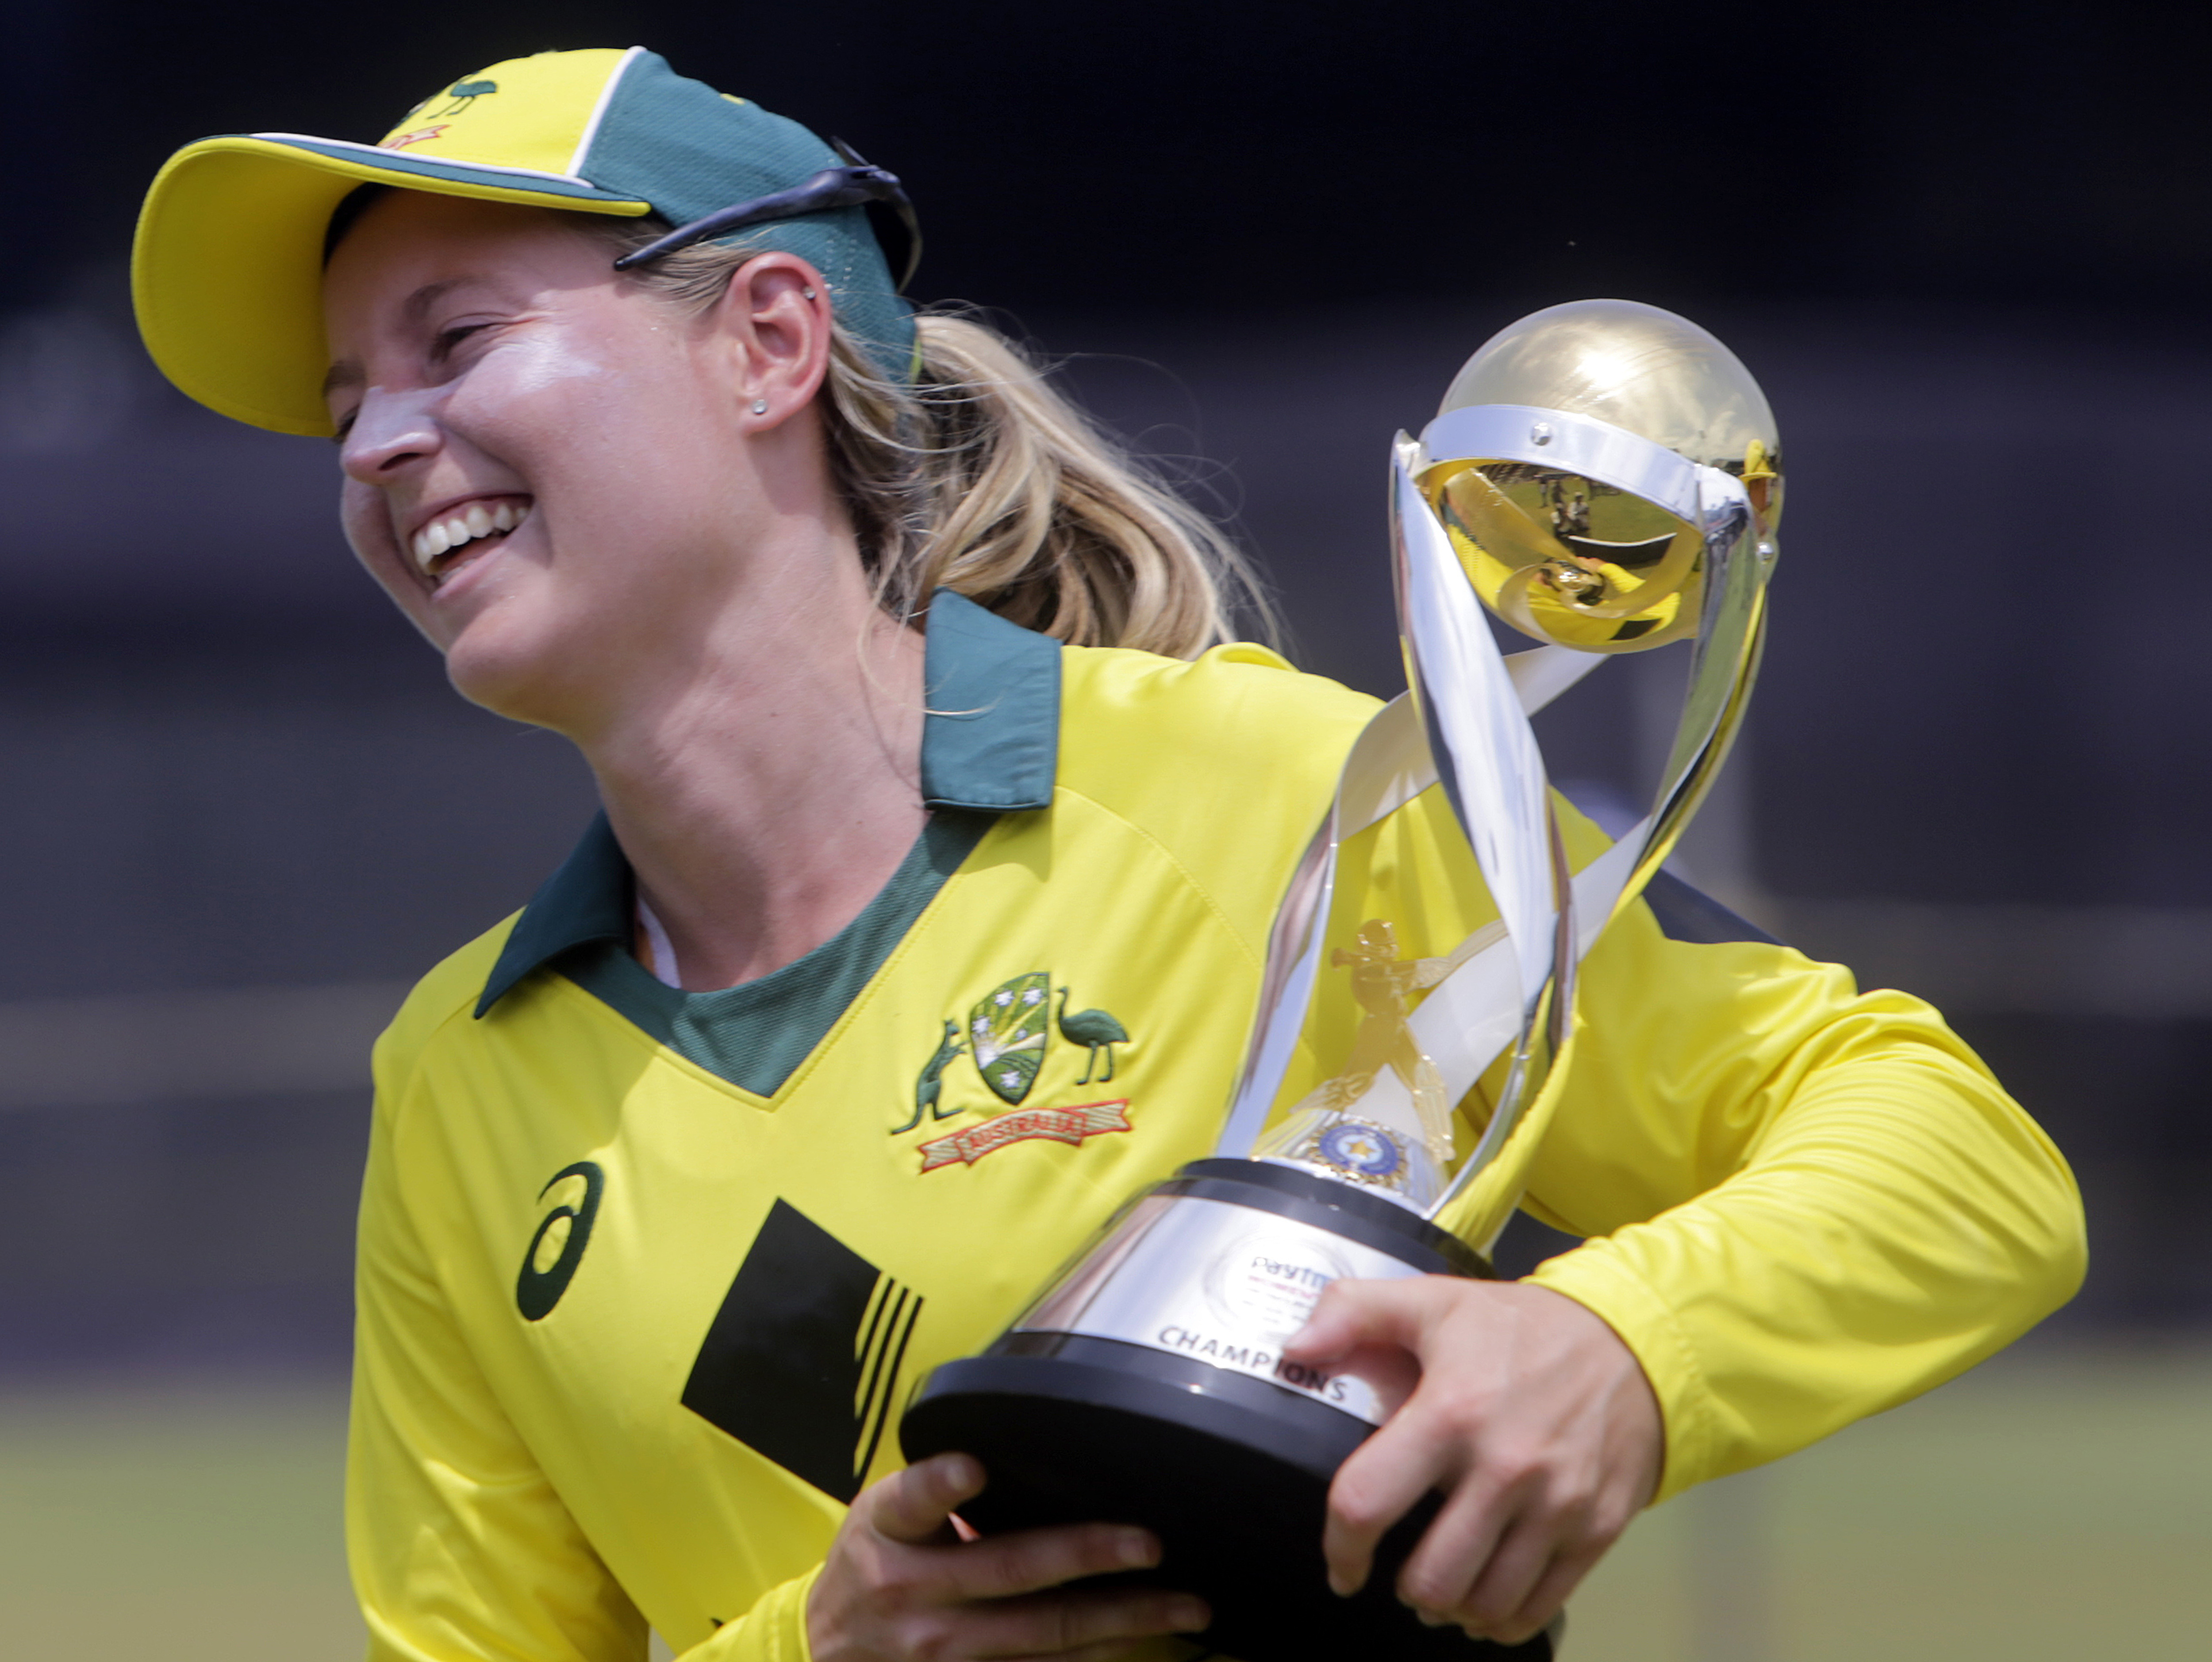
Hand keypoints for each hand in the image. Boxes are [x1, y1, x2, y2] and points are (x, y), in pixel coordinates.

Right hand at [807, 1452, 1210, 1661]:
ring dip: (1122, 1623)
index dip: (944, 1485)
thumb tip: (998, 1461)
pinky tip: (1142, 1647)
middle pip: (1014, 1577)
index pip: (915, 1503)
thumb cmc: (870, 1569)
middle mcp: (917, 1599)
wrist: (825, 1655)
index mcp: (891, 1537)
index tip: (974, 1470)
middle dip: (1091, 1558)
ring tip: (1182, 1606)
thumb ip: (930, 1490)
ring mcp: (946, 1657)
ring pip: (1046, 1640)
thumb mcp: (879, 1518)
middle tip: (1152, 1545)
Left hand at [1282, 1277, 1661, 1644]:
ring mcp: (1556, 1504)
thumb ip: (1351, 1312)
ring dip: (1451, 1607)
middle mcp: (1504, 1466)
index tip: (1342, 1565)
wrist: (1634, 1341)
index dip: (1341, 1547)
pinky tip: (1486, 1602)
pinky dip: (1503, 1619)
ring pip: (1484, 1603)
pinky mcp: (1595, 1528)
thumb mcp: (1432, 1301)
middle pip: (1432, 1577)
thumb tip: (1295, 1348)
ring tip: (1441, 1586)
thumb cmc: (1523, 1329)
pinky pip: (1539, 1606)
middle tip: (1399, 1575)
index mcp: (1451, 1411)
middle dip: (1404, 1588)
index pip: (1369, 1500)